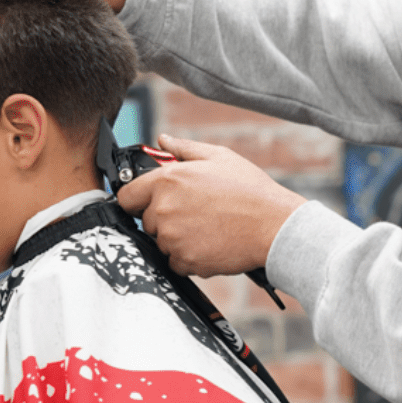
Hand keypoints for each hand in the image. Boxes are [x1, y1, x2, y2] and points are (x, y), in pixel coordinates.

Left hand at [116, 135, 305, 276]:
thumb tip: (163, 140)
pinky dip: (189, 256)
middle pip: (147, 220)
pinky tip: (211, 243)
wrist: (273, 225)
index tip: (149, 202)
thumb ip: (184, 149)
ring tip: (208, 227)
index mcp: (167, 180)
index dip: (138, 199)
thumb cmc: (250, 190)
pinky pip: (175, 262)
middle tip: (195, 212)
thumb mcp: (219, 157)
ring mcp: (172, 238)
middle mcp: (164, 209)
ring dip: (177, 238)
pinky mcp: (185, 261)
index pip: (127, 196)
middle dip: (165, 218)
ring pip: (162, 242)